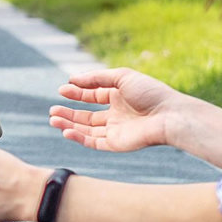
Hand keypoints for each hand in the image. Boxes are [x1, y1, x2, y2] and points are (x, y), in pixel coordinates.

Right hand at [49, 67, 180, 152]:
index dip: (76, 93)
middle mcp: (116, 115)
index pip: (92, 96)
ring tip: (53, 119)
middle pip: (86, 116)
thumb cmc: (150, 93)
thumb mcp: (122, 77)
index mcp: (118, 97)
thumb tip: (72, 79)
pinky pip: (93, 142)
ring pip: (86, 130)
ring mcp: (115, 130)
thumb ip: (96, 78)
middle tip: (52, 110)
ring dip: (69, 125)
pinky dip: (79, 138)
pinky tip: (66, 131)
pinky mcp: (116, 144)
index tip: (62, 90)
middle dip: (69, 113)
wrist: (169, 115)